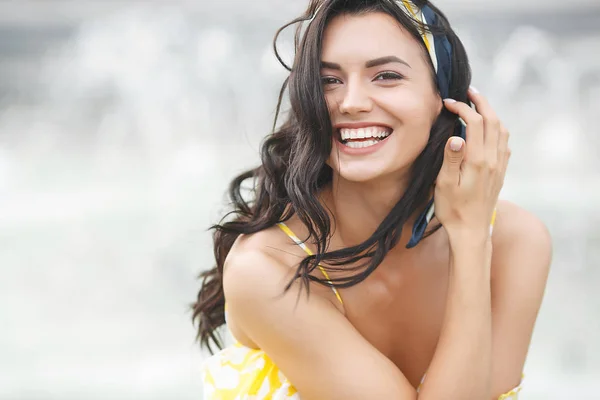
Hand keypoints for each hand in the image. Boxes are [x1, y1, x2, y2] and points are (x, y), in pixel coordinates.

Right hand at [434, 87, 510, 238]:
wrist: (472, 231)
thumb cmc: (452, 209)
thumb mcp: (443, 185)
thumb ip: (450, 159)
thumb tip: (456, 136)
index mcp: (477, 161)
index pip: (475, 123)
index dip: (462, 108)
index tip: (448, 103)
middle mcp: (493, 160)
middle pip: (493, 121)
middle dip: (482, 102)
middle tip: (469, 91)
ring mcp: (499, 166)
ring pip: (502, 130)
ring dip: (491, 113)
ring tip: (479, 104)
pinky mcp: (501, 172)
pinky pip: (505, 143)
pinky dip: (498, 129)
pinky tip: (489, 129)